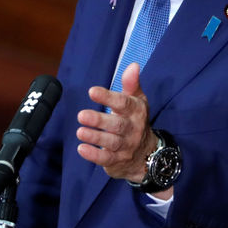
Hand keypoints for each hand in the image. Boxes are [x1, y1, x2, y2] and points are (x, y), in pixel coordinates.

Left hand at [76, 63, 158, 183]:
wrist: (147, 155)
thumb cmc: (136, 121)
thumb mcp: (137, 101)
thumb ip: (131, 84)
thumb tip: (133, 65)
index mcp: (137, 112)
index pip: (124, 104)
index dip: (108, 98)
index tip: (92, 91)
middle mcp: (133, 129)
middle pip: (118, 125)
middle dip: (99, 120)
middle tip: (81, 115)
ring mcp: (126, 147)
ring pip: (111, 142)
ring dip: (95, 137)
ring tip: (80, 131)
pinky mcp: (117, 161)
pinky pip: (106, 159)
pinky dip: (94, 155)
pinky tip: (81, 149)